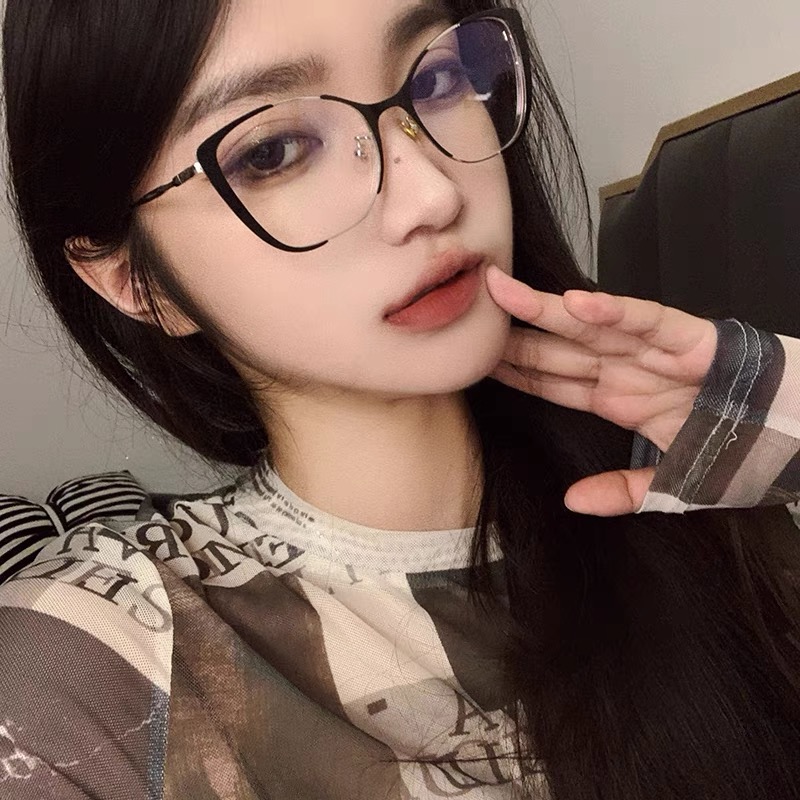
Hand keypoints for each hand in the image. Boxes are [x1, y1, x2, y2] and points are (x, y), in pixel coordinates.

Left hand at [485, 265, 718, 516]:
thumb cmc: (740, 451)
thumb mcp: (674, 485)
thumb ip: (623, 492)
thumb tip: (571, 501)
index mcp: (617, 400)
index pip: (552, 383)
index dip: (514, 371)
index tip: (473, 360)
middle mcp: (626, 370)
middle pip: (559, 349)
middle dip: (514, 332)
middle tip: (469, 312)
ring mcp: (653, 352)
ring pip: (592, 326)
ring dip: (548, 309)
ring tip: (503, 292)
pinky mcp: (690, 339)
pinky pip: (649, 320)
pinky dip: (616, 311)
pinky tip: (577, 302)